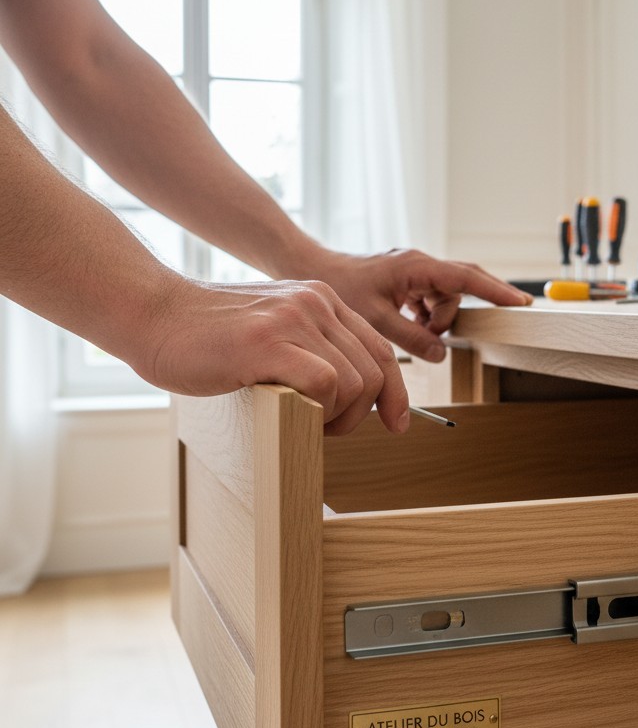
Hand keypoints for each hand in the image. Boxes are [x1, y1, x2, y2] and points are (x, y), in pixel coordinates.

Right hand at [132, 276, 408, 434]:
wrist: (150, 312)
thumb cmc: (204, 334)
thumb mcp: (272, 330)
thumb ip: (309, 348)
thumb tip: (347, 393)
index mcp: (321, 300)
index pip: (380, 350)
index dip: (395, 392)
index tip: (396, 423)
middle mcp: (315, 303)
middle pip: (375, 372)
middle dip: (360, 414)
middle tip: (326, 428)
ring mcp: (293, 319)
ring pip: (355, 383)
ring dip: (337, 417)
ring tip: (305, 420)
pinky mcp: (269, 342)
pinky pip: (326, 385)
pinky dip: (320, 409)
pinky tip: (293, 410)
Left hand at [306, 248, 531, 361]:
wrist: (312, 271)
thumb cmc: (339, 288)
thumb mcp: (375, 319)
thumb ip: (411, 337)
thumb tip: (441, 353)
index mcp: (416, 267)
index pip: (467, 278)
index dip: (496, 292)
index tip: (520, 304)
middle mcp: (420, 264)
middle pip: (463, 284)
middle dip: (476, 303)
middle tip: (497, 319)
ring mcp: (414, 272)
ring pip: (446, 297)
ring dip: (440, 319)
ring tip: (421, 334)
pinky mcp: (407, 281)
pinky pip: (431, 299)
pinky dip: (428, 317)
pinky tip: (413, 327)